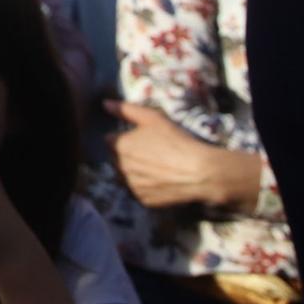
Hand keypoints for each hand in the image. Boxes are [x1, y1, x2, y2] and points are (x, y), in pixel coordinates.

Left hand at [104, 101, 259, 211]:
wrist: (199, 172)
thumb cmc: (175, 141)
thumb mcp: (152, 118)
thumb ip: (126, 110)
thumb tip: (105, 103)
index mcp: (118, 146)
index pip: (110, 140)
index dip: (124, 137)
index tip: (140, 138)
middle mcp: (119, 167)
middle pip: (115, 158)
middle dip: (126, 154)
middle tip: (149, 152)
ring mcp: (130, 186)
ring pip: (124, 176)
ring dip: (132, 171)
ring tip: (155, 166)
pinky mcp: (142, 200)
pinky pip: (136, 191)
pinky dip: (144, 186)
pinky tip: (159, 180)